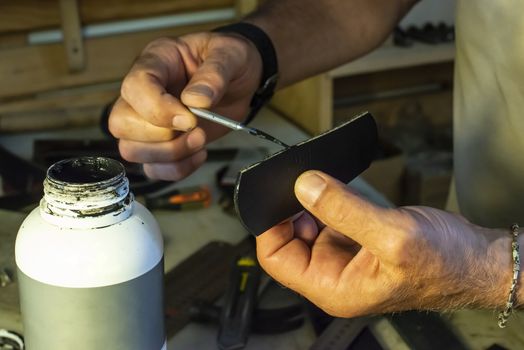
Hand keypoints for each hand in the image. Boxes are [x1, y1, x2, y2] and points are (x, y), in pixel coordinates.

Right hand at [109, 32, 261, 179]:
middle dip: (162, 136)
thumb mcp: (231, 54)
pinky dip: (177, 168)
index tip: (191, 119)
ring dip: (169, 154)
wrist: (242, 81)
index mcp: (156, 61)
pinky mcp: (162, 144)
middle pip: (121, 123)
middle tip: (197, 129)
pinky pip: (153, 168)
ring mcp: (148, 121)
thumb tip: (196, 100)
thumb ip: (215, 74)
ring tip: (200, 140)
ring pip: (131, 149)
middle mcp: (144, 92)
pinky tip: (199, 154)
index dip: (158, 109)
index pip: (134, 86)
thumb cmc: (231, 61)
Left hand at [256, 170, 512, 316]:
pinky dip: (329, 199)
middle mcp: (333, 274)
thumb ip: (344, 210)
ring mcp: (344, 255)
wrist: (478, 259)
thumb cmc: (445, 264)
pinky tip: (335, 186)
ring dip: (310, 201)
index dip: (270, 226)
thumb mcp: (393, 236)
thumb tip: (304, 186)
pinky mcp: (357, 238)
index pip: (277, 259)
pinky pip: (330, 216)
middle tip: (297, 180)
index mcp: (333, 286)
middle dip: (289, 209)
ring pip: (308, 224)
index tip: (273, 195)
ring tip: (320, 180)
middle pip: (289, 239)